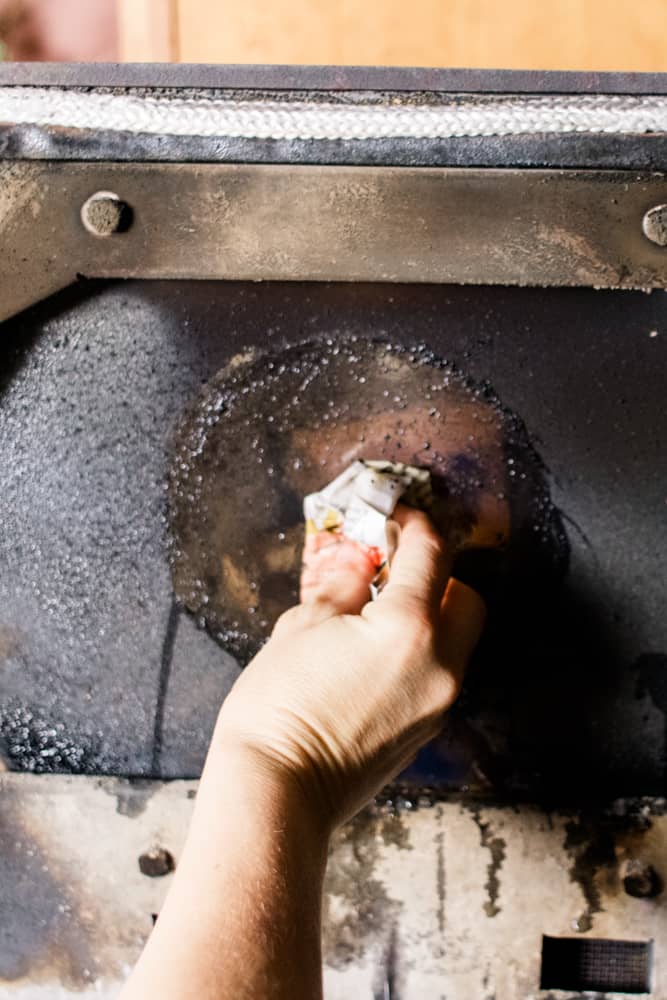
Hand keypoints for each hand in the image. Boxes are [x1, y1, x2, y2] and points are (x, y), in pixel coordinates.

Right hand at [215, 505, 484, 829]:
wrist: (277, 791)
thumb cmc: (278, 709)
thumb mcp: (303, 626)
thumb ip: (344, 583)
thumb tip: (361, 561)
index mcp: (408, 629)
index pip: (432, 555)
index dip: (414, 523)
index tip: (396, 515)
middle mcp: (439, 665)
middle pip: (465, 598)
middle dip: (436, 575)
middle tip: (391, 567)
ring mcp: (438, 702)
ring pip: (457, 638)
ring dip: (430, 614)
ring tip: (377, 610)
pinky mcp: (427, 728)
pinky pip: (439, 671)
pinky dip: (420, 650)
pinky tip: (374, 650)